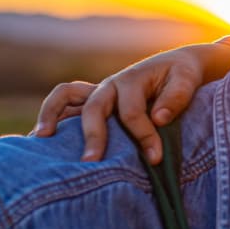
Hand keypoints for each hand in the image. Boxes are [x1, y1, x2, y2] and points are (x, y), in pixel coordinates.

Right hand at [30, 42, 229, 163]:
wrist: (177, 65)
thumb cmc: (183, 74)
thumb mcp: (188, 79)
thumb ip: (177, 97)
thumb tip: (159, 118)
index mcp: (132, 79)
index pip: (132, 112)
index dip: (144, 136)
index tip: (155, 158)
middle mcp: (110, 85)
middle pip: (93, 108)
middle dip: (93, 136)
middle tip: (91, 163)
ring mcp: (98, 92)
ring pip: (65, 96)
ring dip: (52, 115)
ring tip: (41, 140)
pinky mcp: (94, 101)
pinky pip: (66, 104)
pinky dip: (52, 116)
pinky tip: (41, 140)